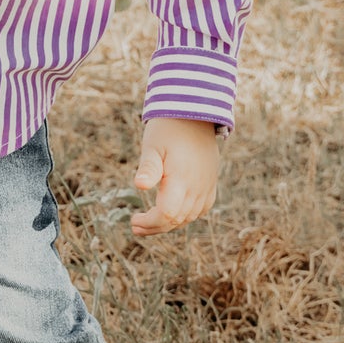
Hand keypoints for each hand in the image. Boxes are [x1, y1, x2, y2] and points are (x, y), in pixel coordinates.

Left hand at [130, 117, 221, 236]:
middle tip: (135, 226)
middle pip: (177, 220)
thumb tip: (140, 186)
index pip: (167, 214)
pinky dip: (185, 217)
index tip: (133, 221)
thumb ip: (149, 167)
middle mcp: (198, 186)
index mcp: (182, 178)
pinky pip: (200, 209)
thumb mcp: (153, 145)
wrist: (195, 115)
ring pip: (189, 217)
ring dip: (169, 224)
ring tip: (148, 223)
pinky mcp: (210, 184)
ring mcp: (207, 186)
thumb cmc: (168, 129)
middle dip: (155, 227)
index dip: (150, 222)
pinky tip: (171, 215)